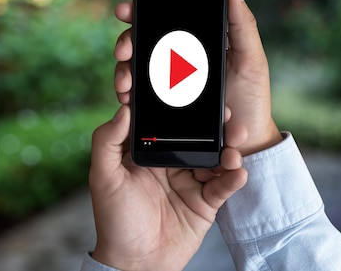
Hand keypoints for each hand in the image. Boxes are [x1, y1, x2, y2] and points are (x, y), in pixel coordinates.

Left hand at [90, 105, 247, 270]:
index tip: (189, 87)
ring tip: (234, 142)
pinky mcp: (205, 201)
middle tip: (224, 111)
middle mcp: (170, 161)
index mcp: (146, 151)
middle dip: (212, 123)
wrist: (135, 263)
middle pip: (195, 135)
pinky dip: (233, 177)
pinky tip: (237, 169)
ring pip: (214, 156)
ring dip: (228, 147)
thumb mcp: (103, 177)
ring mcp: (189, 180)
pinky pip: (223, 184)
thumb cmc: (113, 219)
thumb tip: (123, 109)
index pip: (163, 120)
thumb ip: (107, 141)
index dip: (176, 104)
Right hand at [113, 0, 281, 155]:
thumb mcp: (251, 59)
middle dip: (126, 43)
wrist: (246, 143)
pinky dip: (127, 94)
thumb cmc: (252, 98)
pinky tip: (126, 98)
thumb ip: (242, 25)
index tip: (124, 10)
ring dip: (123, 71)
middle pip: (141, 42)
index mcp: (195, 42)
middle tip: (123, 51)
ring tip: (125, 83)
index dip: (139, 11)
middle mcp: (176, 59)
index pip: (163, 20)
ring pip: (134, 68)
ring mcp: (166, 83)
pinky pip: (138, 95)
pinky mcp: (160, 106)